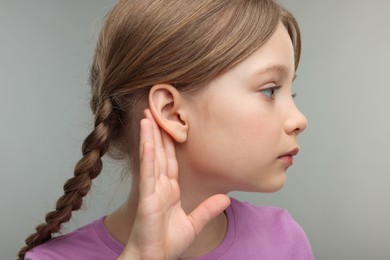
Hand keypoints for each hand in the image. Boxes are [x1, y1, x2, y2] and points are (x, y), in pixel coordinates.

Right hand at [118, 109, 229, 259]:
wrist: (154, 259)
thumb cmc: (167, 243)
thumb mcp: (194, 223)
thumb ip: (209, 209)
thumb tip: (226, 198)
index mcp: (169, 190)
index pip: (170, 160)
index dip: (169, 142)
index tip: (170, 125)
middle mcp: (160, 186)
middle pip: (159, 153)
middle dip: (157, 131)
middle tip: (155, 111)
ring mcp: (152, 189)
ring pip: (152, 156)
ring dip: (149, 135)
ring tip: (147, 115)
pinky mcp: (147, 196)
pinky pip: (149, 171)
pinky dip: (148, 153)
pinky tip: (148, 137)